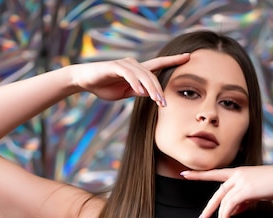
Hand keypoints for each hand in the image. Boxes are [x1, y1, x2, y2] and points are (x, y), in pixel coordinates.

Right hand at [70, 54, 189, 104]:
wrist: (84, 80)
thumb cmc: (104, 86)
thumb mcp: (124, 92)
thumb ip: (137, 92)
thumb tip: (150, 94)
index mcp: (137, 70)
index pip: (158, 64)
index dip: (173, 60)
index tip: (188, 57)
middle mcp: (133, 64)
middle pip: (152, 75)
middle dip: (160, 89)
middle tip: (165, 104)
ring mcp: (124, 64)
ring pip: (143, 75)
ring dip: (151, 88)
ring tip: (157, 101)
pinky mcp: (115, 66)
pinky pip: (129, 74)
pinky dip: (136, 82)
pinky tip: (140, 91)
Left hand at [181, 166, 272, 217]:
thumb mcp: (256, 192)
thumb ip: (243, 201)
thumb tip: (232, 212)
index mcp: (238, 172)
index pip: (214, 173)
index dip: (199, 175)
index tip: (185, 174)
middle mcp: (236, 175)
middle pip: (217, 193)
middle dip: (208, 209)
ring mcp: (240, 181)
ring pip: (223, 202)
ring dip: (220, 217)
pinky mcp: (246, 189)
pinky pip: (230, 205)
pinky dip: (226, 216)